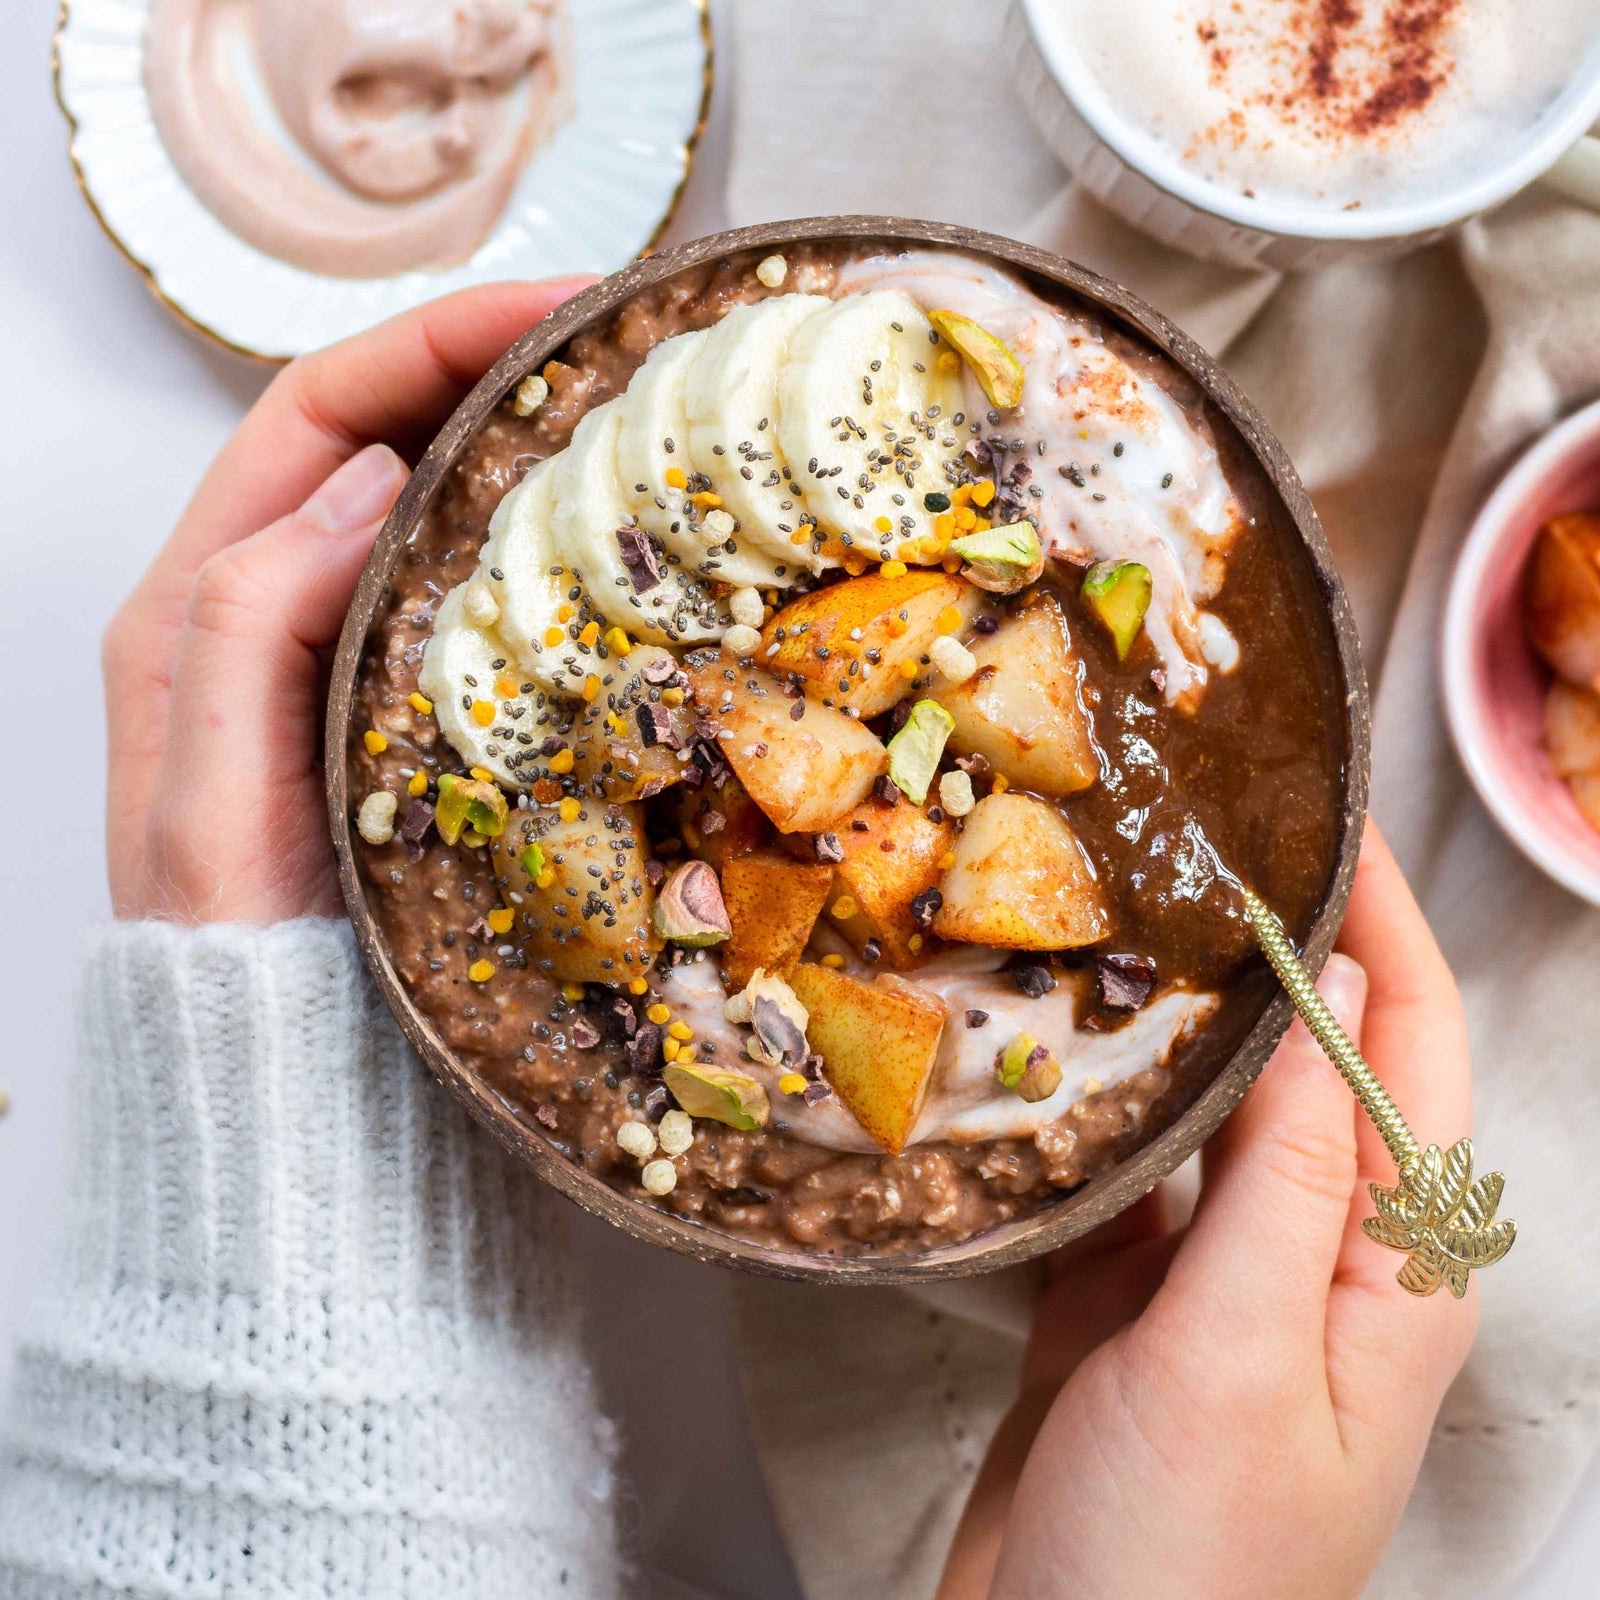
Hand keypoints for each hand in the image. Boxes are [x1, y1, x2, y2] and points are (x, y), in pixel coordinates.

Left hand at [104, 279, 586, 922]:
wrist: (280, 1078)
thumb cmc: (237, 957)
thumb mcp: (209, 797)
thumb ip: (252, 628)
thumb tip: (373, 478)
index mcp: (195, 604)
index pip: (314, 418)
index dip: (427, 344)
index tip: (551, 308)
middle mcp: (268, 611)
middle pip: (380, 442)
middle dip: (488, 373)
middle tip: (614, 348)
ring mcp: (345, 662)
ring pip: (434, 516)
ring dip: (521, 454)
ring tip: (628, 425)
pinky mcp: (408, 715)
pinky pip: (469, 601)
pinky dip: (535, 554)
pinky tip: (605, 553)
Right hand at [938, 825, 1475, 1599]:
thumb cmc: (1180, 1561)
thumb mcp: (1240, 1355)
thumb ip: (1290, 1180)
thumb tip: (1335, 1001)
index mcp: (1393, 1279)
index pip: (1414, 1064)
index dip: (1386, 936)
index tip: (1333, 826)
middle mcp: (1320, 1265)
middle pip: (1319, 1073)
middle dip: (1285, 956)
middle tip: (1206, 851)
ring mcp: (1221, 1284)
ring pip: (1221, 1114)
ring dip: (1189, 1023)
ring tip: (1126, 925)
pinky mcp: (1133, 1304)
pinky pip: (1137, 1172)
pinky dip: (1109, 1106)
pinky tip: (1059, 1056)